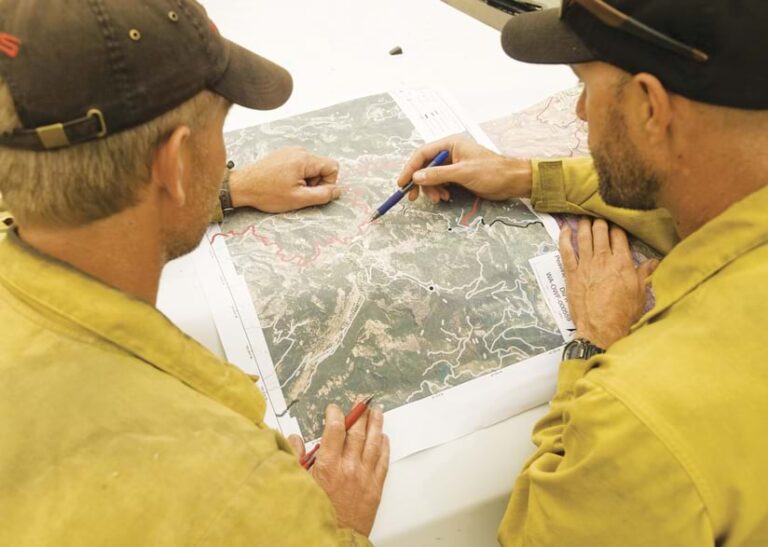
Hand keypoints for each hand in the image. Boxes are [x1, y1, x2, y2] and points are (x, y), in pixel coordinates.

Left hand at [228, 147, 340, 212]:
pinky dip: (296, 176)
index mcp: (304, 159)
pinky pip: (300, 165)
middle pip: (321, 167)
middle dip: (315, 182)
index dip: (328, 183)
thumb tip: (337, 191)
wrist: (242, 186)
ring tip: (288, 188)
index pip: (332, 167)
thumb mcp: (298, 199)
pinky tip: (283, 183)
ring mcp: (290, 152)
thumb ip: (322, 195)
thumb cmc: (266, 193)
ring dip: (305, 180)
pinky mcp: (283, 155)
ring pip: (311, 167)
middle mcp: (298, 151)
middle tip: (298, 192)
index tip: (312, 192)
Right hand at [288, 404, 388, 536]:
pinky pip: (383, 463)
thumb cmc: (315, 514)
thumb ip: (296, 458)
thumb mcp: (299, 485)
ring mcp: (364, 477)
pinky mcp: (375, 489)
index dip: (335, 415)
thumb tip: (294, 438)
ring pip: (374, 444)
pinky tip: (385, 439)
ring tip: (377, 412)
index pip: (335, 430)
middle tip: (362, 402)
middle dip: (360, 414)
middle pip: (358, 433)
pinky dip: (385, 448)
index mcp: (328, 465)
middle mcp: (349, 468)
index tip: (334, 409)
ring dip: (376, 425)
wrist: (334, 540)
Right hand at [396, 135, 532, 203]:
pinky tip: (445, 197)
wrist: (512, 181)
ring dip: (431, 189)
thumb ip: (438, 175)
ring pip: (432, 176)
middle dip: (420, 182)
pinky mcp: (458, 175)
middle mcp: (450, 152)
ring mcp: (454, 164)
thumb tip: (416, 177)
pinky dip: (440, 190)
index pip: (422, 154)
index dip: (410, 168)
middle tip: (414, 197)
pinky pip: (441, 182)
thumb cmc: (491, 172)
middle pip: (425, 166)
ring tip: (439, 199)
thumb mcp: (462, 173)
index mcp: (450, 144)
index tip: (402, 183)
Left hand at [560, 218, 658, 348]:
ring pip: (584, 236)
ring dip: (584, 224)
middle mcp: (604, 259)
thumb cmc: (623, 313)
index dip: (617, 227)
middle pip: (601, 231)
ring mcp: (586, 265)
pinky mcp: (571, 273)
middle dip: (600, 221)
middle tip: (598, 217)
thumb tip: (654, 261)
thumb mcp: (639, 293)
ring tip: (584, 217)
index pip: (619, 236)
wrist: (601, 328)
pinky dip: (564, 237)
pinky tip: (565, 229)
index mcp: (622, 262)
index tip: (615, 224)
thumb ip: (644, 273)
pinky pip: (566, 250)